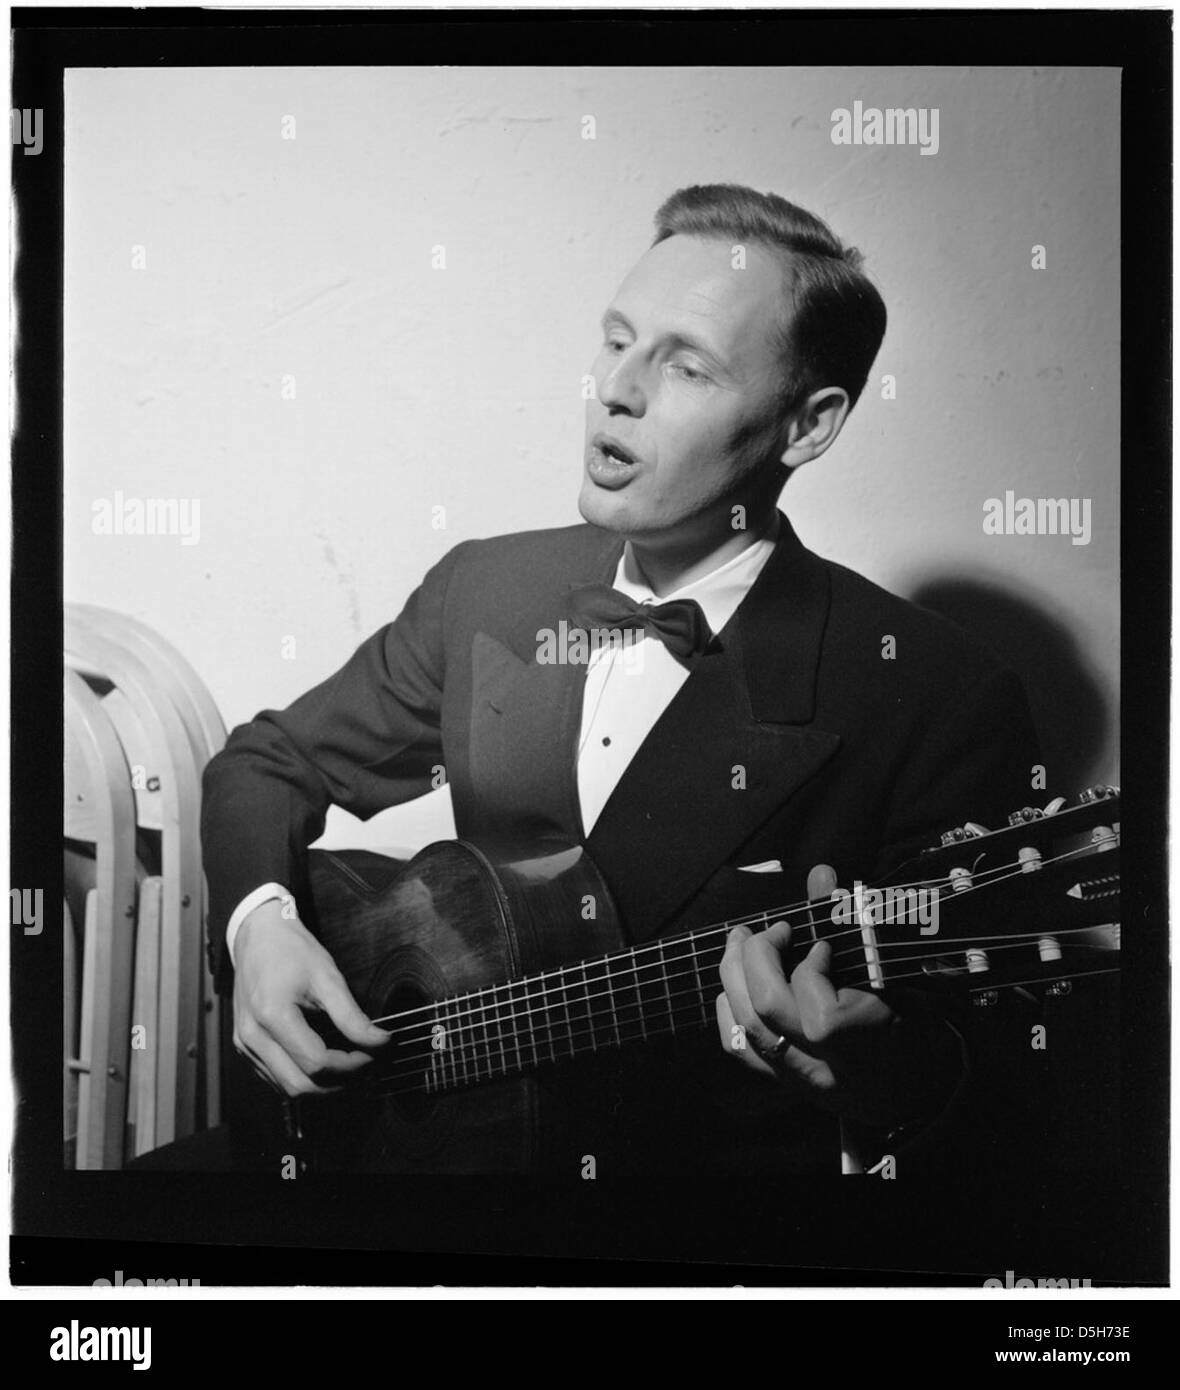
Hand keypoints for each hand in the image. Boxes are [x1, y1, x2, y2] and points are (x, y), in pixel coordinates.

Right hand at [232, 897, 389, 1096]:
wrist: (257, 936)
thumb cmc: (292, 951)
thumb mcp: (327, 977)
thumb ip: (352, 1016)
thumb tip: (380, 1042)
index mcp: (272, 1016)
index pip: (317, 1062)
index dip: (351, 1065)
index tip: (374, 1055)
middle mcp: (252, 1037)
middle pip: (300, 1085)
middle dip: (338, 1083)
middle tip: (366, 1068)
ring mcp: (244, 1044)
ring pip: (286, 1087)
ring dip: (321, 1086)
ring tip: (350, 1069)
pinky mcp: (244, 1046)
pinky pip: (274, 1077)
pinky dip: (302, 1077)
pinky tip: (325, 1065)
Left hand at [715, 863, 959, 1129]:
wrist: (920, 1092)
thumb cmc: (919, 1027)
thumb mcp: (899, 977)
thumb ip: (855, 924)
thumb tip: (821, 874)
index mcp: (866, 1045)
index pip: (821, 1013)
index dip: (813, 968)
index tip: (823, 946)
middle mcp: (827, 1068)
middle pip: (769, 1011)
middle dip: (758, 958)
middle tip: (770, 930)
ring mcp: (801, 1078)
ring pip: (748, 1028)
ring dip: (734, 975)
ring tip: (740, 942)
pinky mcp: (785, 1083)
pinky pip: (741, 1050)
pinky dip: (729, 1012)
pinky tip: (734, 987)